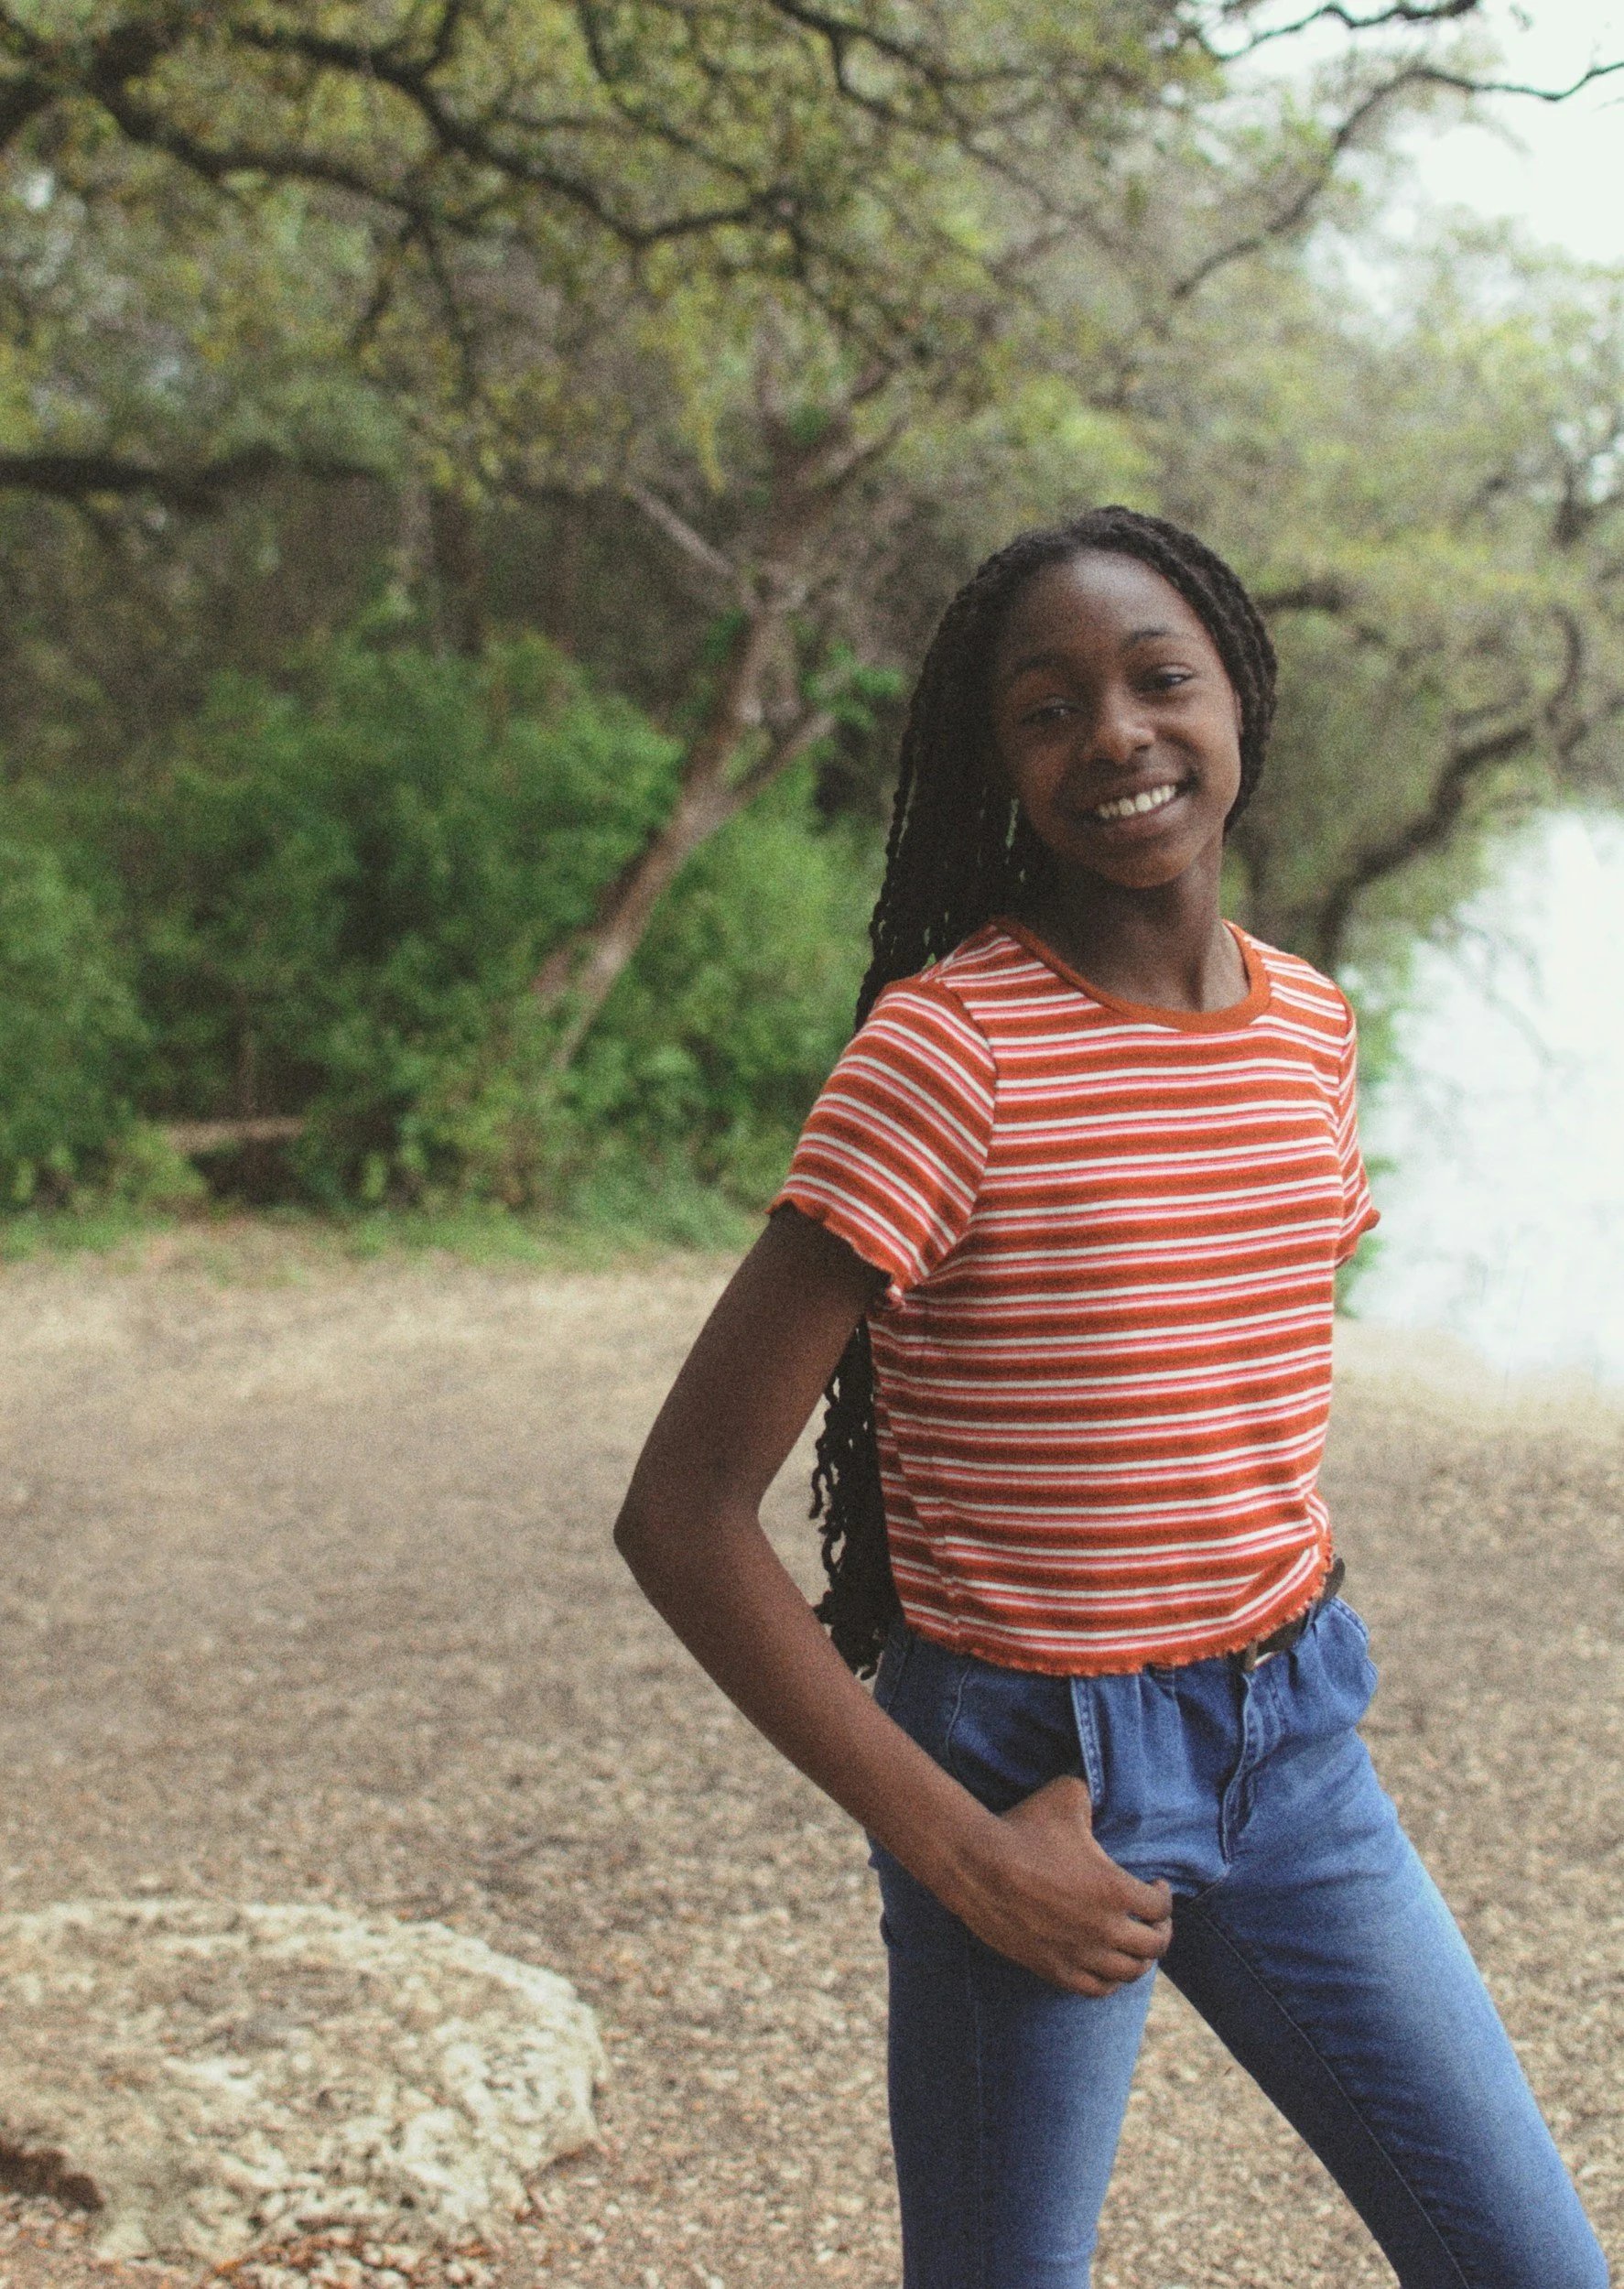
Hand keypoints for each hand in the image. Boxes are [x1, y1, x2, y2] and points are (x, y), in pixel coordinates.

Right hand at [951, 1775, 1173, 1995]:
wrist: (975, 1863)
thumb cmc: (1022, 1827)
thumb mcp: (1066, 1796)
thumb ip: (1094, 1794)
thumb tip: (1103, 1789)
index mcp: (1114, 1889)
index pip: (1161, 1908)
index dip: (1165, 1896)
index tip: (1157, 1886)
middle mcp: (1103, 1928)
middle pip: (1154, 1946)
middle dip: (1161, 1931)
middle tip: (1155, 1920)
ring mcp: (1079, 1954)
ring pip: (1129, 1973)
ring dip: (1139, 1959)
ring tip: (1134, 1944)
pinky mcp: (1053, 1969)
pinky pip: (1096, 1988)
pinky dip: (1109, 1980)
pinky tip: (1107, 1965)